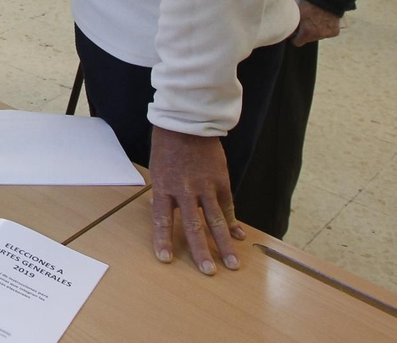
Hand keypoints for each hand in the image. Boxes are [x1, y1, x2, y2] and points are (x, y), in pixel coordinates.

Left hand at [149, 127, 242, 274]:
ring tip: (233, 263)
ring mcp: (205, 186)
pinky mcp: (221, 181)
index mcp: (164, 188)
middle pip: (193, 226)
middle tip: (208, 272)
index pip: (162, 220)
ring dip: (225, 244)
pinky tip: (239, 236)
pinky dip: (233, 222)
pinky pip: (228, 206)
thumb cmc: (167, 147)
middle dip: (201, 251)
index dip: (163, 240)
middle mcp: (185, 190)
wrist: (187, 124)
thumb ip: (162, 192)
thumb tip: (159, 209)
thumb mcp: (157, 169)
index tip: (165, 259)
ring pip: (216, 220)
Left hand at [293, 0, 341, 45]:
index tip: (295, 32)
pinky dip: (325, 28)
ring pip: (318, 36)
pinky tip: (324, 20)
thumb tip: (289, 32)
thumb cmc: (309, 4)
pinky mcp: (335, 32)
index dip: (294, 37)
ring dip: (316, 31)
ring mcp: (327, 35)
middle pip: (308, 39)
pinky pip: (327, 33)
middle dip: (306, 33)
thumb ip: (293, 25)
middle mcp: (318, 36)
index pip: (297, 42)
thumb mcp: (297, 14)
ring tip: (315, 20)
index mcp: (307, 33)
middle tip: (306, 23)